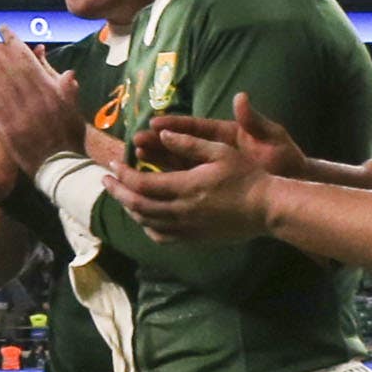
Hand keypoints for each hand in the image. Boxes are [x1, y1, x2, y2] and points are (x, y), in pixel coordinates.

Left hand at [0, 32, 91, 170]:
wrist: (62, 164)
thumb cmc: (69, 138)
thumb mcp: (73, 111)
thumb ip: (68, 90)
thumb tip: (69, 72)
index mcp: (50, 91)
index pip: (29, 62)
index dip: (14, 45)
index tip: (3, 32)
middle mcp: (35, 98)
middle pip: (10, 70)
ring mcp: (21, 113)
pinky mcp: (10, 128)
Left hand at [117, 97, 291, 242]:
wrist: (266, 209)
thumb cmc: (247, 176)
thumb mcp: (220, 150)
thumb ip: (189, 143)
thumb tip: (163, 133)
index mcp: (186, 187)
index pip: (143, 183)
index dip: (124, 175)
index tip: (114, 164)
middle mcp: (181, 211)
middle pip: (138, 205)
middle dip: (118, 192)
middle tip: (105, 180)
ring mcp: (187, 228)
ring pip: (147, 222)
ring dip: (129, 209)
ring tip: (121, 195)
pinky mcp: (194, 238)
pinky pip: (162, 237)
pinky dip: (147, 227)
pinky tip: (144, 218)